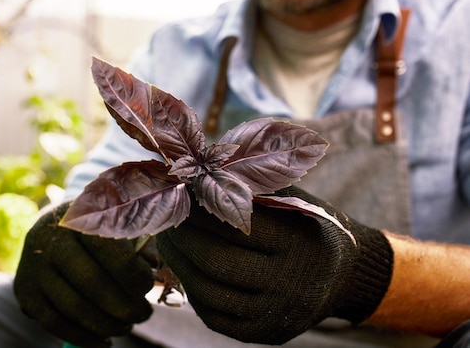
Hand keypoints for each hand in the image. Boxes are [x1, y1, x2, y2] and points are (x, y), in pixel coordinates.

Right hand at [14, 202, 154, 347]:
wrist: (49, 227)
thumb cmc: (95, 230)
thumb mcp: (114, 226)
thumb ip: (138, 248)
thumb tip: (161, 277)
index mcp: (78, 218)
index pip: (110, 251)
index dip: (134, 275)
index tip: (148, 287)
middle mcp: (50, 241)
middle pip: (92, 283)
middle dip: (124, 306)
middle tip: (144, 314)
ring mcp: (33, 267)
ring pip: (73, 307)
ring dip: (107, 324)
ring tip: (127, 326)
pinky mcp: (24, 292)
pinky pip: (54, 323)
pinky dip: (82, 338)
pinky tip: (105, 341)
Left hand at [156, 186, 393, 344]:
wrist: (341, 274)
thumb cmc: (307, 225)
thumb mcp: (292, 199)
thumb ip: (251, 187)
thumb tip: (195, 174)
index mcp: (298, 242)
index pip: (235, 224)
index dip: (199, 209)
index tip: (179, 194)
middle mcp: (290, 283)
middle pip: (217, 261)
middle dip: (182, 238)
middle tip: (165, 220)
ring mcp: (278, 314)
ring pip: (210, 293)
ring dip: (179, 265)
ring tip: (166, 242)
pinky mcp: (266, 334)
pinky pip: (215, 317)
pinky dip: (193, 291)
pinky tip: (184, 269)